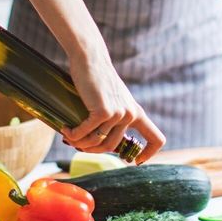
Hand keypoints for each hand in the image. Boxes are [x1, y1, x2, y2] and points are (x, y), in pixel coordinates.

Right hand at [17, 0, 165, 163]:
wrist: (91, 59)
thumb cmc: (97, 80)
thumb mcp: (111, 99)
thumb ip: (112, 117)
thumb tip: (98, 142)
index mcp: (136, 113)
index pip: (156, 139)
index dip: (148, 154)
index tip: (135, 162)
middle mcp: (130, 114)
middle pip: (112, 147)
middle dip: (92, 150)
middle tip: (77, 144)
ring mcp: (119, 113)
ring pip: (98, 142)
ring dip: (80, 144)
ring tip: (69, 137)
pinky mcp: (104, 111)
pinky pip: (87, 133)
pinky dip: (74, 135)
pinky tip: (65, 129)